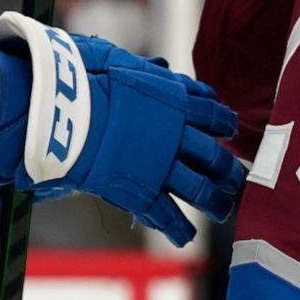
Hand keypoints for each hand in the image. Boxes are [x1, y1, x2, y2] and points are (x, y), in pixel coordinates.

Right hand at [0, 12, 245, 245]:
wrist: (65, 109)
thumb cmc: (85, 78)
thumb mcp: (121, 61)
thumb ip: (146, 69)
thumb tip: (163, 65)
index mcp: (176, 102)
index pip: (212, 113)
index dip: (224, 122)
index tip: (230, 128)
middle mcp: (176, 135)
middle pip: (212, 155)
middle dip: (225, 169)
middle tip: (235, 178)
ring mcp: (161, 165)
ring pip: (199, 188)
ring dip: (214, 201)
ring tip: (223, 210)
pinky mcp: (139, 190)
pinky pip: (164, 214)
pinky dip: (177, 228)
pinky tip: (186, 238)